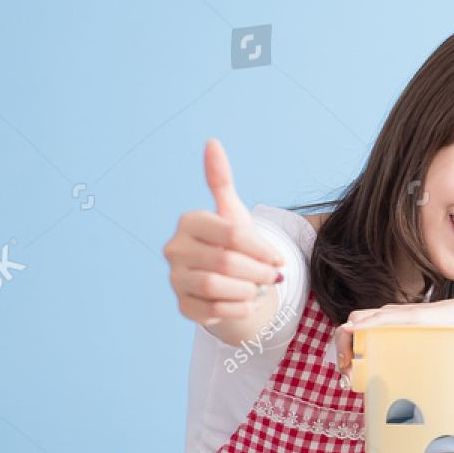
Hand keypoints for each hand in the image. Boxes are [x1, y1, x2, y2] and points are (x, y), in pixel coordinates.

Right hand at [164, 139, 284, 326]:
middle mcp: (175, 249)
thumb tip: (212, 142)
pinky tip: (248, 303)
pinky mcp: (182, 306)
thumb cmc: (230, 244)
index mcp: (189, 223)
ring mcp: (176, 279)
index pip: (232, 234)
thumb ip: (221, 180)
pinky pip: (211, 310)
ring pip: (216, 287)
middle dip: (257, 272)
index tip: (278, 259)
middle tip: (274, 276)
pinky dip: (237, 309)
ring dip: (247, 290)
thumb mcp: (232, 213)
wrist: (226, 282)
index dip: (261, 249)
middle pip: (225, 262)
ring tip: (260, 289)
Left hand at [331, 292, 453, 385]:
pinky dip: (364, 326)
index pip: (355, 331)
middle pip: (351, 324)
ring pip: (359, 320)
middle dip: (341, 348)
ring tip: (350, 363)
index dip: (344, 350)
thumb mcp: (420, 348)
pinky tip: (356, 333)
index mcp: (390, 324)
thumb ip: (405, 358)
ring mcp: (399, 314)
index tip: (348, 374)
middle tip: (347, 372)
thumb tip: (395, 383)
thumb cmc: (450, 334)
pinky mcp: (412, 316)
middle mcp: (389, 316)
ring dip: (348, 341)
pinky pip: (382, 319)